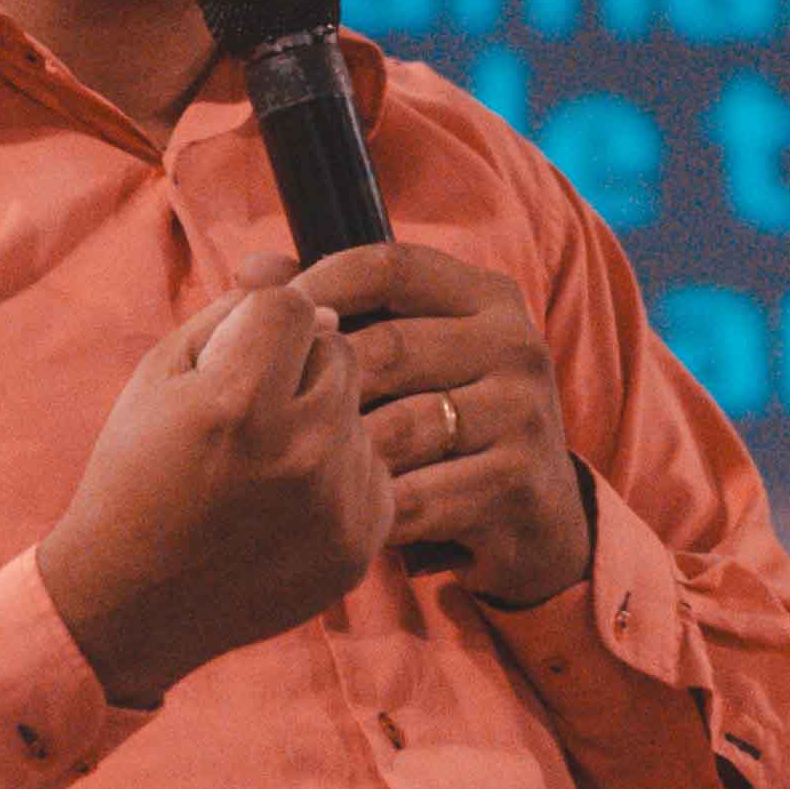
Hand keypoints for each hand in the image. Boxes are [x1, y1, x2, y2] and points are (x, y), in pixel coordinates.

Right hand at [38, 260, 394, 705]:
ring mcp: (338, 501)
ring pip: (364, 408)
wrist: (132, 602)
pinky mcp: (361, 543)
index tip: (237, 356)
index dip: (263, 321)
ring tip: (266, 461)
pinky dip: (341, 473)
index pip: (296, 304)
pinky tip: (288, 500)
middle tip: (251, 411)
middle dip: (300, 365)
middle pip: (341, 350)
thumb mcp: (160, 374)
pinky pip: (376, 468)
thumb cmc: (136, 475)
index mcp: (238, 399)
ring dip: (324, 418)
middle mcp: (300, 448)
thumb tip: (305, 282)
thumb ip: (234, 312)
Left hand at [290, 244, 591, 610]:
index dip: (316, 287)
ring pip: (401, 427)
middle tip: (263, 419)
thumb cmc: (447, 427)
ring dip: (340, 455)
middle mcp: (517, 345)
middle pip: (388, 347)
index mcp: (488, 298)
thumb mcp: (408, 358)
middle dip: (318, 386)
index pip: (388, 266)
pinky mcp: (518, 484)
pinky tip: (334, 517)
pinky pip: (417, 496)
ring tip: (293, 472)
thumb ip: (338, 309)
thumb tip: (254, 270)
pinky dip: (368, 510)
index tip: (260, 325)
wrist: (535, 522)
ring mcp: (524, 414)